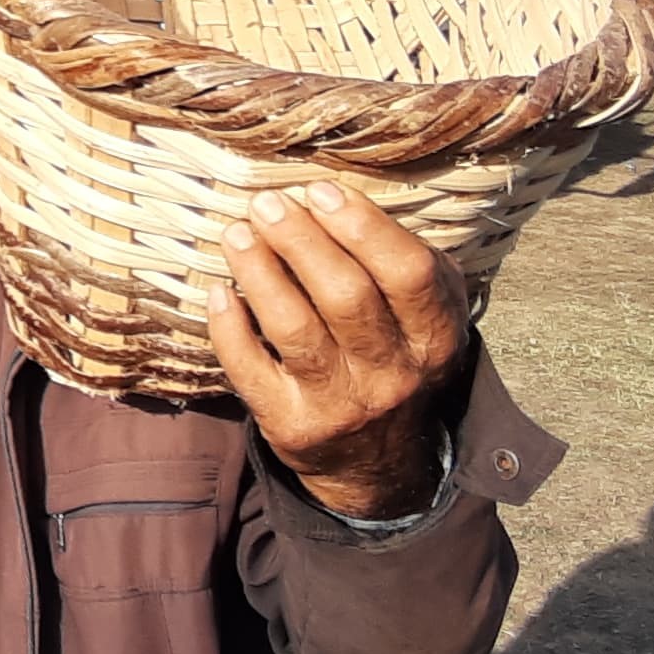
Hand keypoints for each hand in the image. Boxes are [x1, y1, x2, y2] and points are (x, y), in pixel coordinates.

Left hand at [204, 180, 470, 520]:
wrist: (378, 462)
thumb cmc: (395, 357)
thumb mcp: (425, 315)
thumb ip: (402, 260)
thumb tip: (336, 198)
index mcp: (434, 336)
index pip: (408, 273)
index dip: (363, 226)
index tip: (320, 191)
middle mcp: (393, 373)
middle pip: (346, 296)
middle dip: (301, 240)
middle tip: (267, 203)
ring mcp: (341, 403)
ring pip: (295, 328)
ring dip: (261, 273)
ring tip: (237, 233)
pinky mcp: (292, 425)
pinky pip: (251, 370)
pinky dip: (229, 327)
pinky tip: (219, 290)